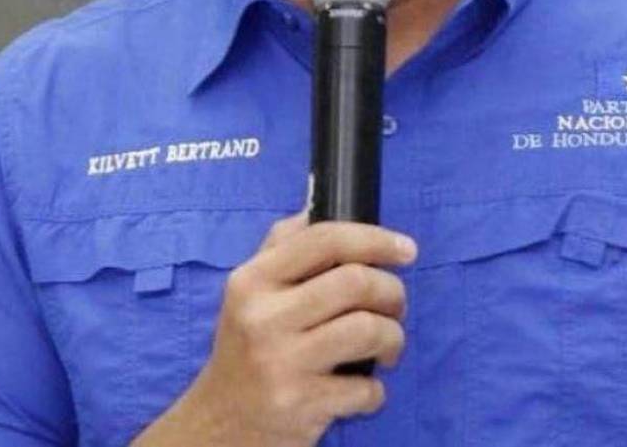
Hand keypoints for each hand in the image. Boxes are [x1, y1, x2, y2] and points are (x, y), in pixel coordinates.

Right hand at [132, 211, 416, 446]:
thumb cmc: (247, 345)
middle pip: (356, 282)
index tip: (406, 249)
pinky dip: (376, 391)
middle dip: (392, 292)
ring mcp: (281, 363)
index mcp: (253, 280)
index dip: (375, 238)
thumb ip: (281, 246)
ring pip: (368, 330)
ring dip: (393, 338)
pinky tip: (362, 390)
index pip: (324, 239)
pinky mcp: (299, 405)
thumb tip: (315, 205)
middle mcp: (263, 317)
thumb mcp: (249, 290)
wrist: (220, 421)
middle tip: (395, 306)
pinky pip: (365, 388)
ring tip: (387, 347)